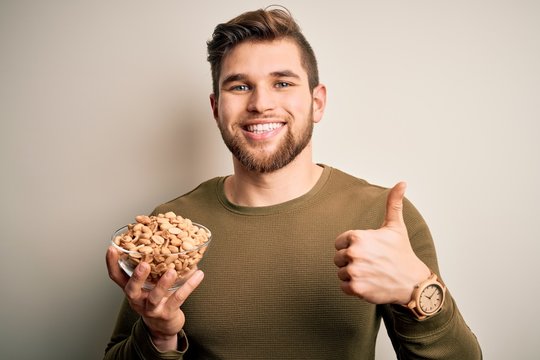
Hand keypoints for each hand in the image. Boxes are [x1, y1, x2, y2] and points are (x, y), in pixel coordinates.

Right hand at [106, 246, 203, 350]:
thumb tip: (165, 236)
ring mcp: (151, 308)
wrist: (164, 325)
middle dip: (137, 277)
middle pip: (131, 289)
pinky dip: (189, 285)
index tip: (112, 247)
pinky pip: (178, 298)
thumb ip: (153, 266)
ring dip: (163, 283)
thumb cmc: (157, 298)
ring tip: (171, 271)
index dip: (112, 263)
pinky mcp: (167, 314)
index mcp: (132, 289)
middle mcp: (138, 299)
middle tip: (144, 264)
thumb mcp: (149, 283)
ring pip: (154, 297)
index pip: (116, 276)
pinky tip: (199, 274)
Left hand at [334, 182, 429, 304]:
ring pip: (341, 273)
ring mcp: (355, 271)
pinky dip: (354, 288)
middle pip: (338, 258)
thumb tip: (402, 182)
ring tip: (371, 273)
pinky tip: (369, 283)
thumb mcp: (396, 226)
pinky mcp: (356, 288)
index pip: (339, 243)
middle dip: (351, 261)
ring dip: (353, 275)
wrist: (412, 282)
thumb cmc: (401, 253)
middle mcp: (354, 253)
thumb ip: (393, 203)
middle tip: (371, 263)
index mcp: (358, 237)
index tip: (368, 251)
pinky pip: (343, 287)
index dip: (351, 247)